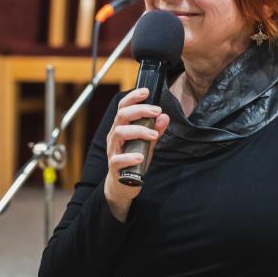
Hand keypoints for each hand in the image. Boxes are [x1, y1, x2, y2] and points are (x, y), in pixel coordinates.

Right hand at [103, 88, 170, 220]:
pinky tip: (141, 156)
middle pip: (122, 116)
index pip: (123, 107)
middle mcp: (115, 136)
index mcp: (121, 127)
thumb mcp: (147, 143)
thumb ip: (155, 130)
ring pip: (119, 133)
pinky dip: (130, 157)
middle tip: (157, 111)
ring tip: (154, 134)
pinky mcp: (114, 166)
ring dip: (138, 131)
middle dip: (140, 110)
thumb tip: (165, 116)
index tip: (146, 91)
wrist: (122, 185)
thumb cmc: (133, 160)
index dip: (133, 97)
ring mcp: (113, 150)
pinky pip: (118, 160)